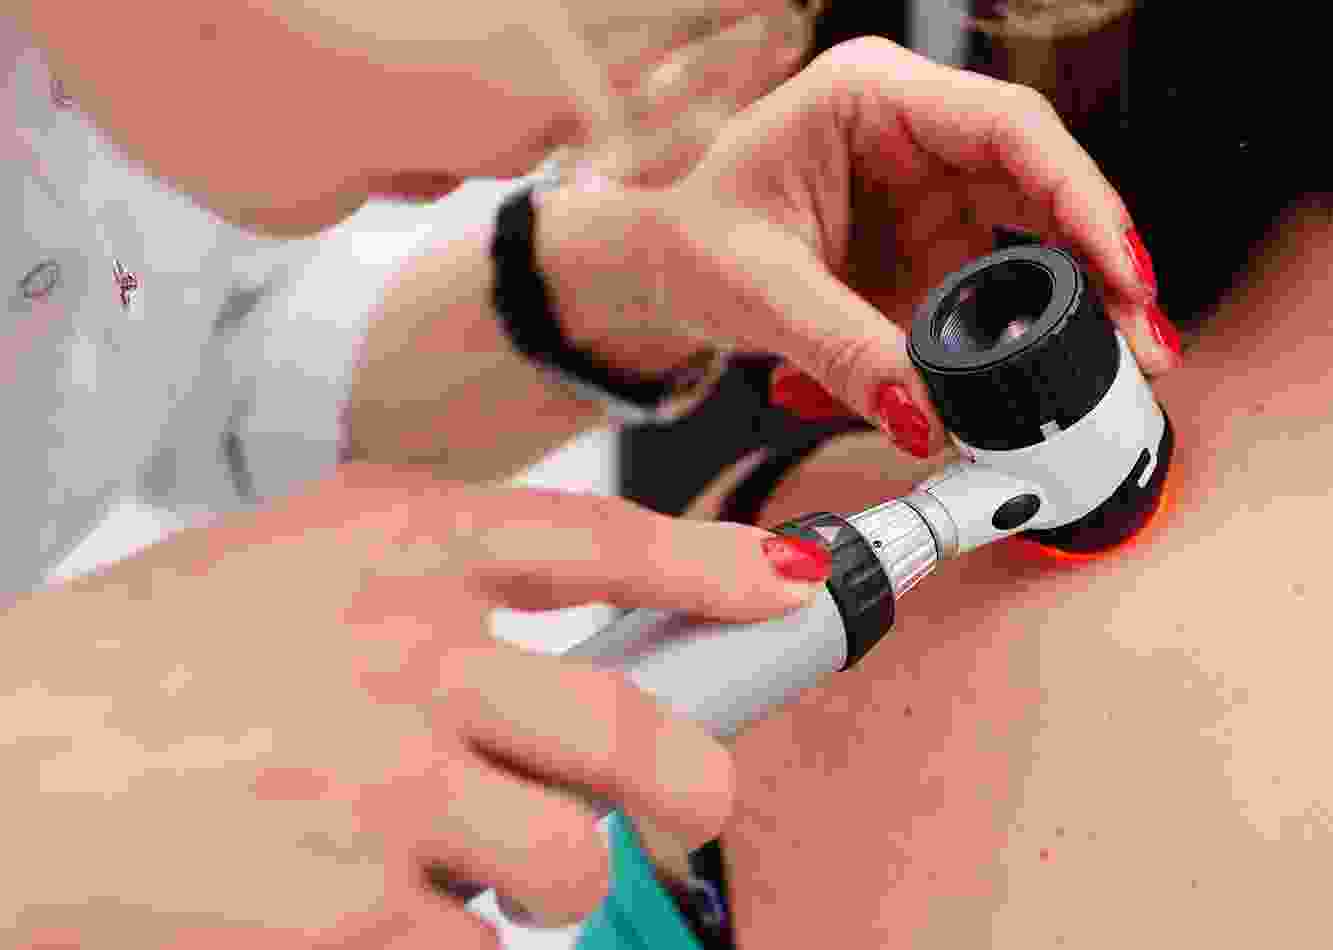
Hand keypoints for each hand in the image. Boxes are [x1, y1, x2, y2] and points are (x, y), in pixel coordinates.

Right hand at [0, 463, 832, 945]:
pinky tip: (373, 904)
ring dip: (539, 876)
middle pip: (632, 734)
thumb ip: (424, 573)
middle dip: (688, 780)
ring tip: (455, 856)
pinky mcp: (355, 913)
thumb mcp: (285, 560)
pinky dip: (447, 940)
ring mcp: (387, 792)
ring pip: (567, 864)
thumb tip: (557, 625)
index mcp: (393, 556)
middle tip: (689, 794)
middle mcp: (407, 663)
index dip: (709, 566)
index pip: (591, 542)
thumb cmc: (137, 666)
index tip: (787, 585)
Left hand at [537, 37, 1177, 458]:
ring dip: (1086, 296)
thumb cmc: (692, 243)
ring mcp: (938, 184)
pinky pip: (1013, 274)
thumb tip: (923, 416)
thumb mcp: (756, 292)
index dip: (1078, 194)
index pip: (1006, 127)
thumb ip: (842, 351)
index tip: (1119, 267)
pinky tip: (1070, 366)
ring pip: (1044, 227)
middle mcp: (918, 130)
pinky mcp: (943, 239)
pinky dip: (1041, 322)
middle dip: (1102, 258)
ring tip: (1122, 362)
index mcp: (870, 97)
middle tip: (1142, 337)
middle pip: (1044, 178)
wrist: (664, 268)